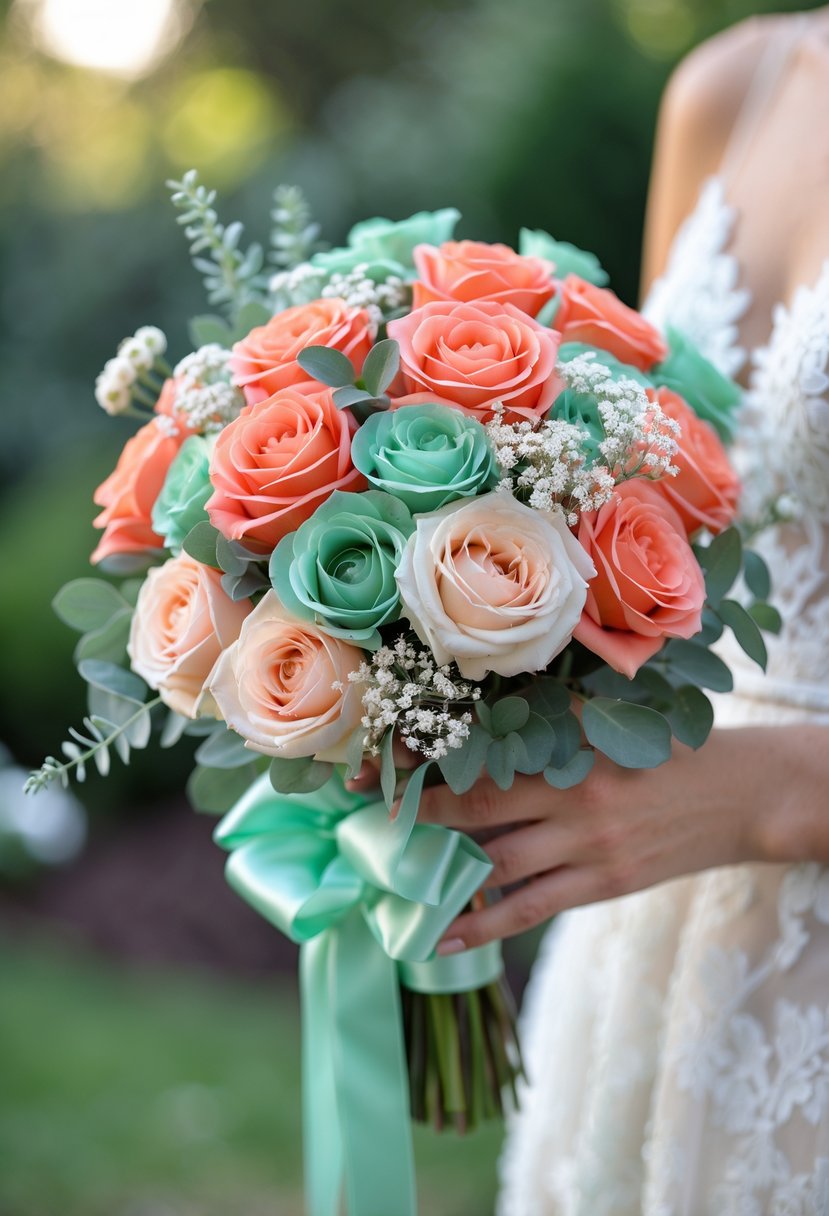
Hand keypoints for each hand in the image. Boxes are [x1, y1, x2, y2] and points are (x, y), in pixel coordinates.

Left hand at [413, 724, 827, 952]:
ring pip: (495, 863)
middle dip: (415, 811)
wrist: (738, 797)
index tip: (376, 762)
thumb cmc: (665, 752)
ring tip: (388, 877)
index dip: (425, 757)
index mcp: (573, 745)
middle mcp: (574, 794)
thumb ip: (550, 719)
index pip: (483, 749)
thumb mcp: (612, 724)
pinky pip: (529, 909)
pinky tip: (441, 939)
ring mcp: (587, 845)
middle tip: (366, 814)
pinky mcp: (601, 884)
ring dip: (439, 871)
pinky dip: (481, 926)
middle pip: (477, 806)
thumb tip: (478, 716)